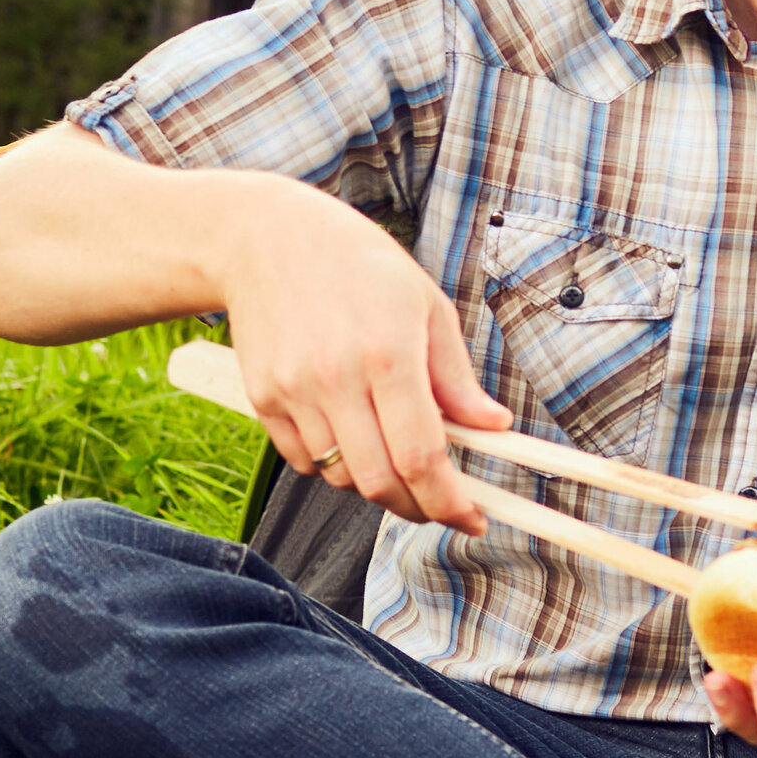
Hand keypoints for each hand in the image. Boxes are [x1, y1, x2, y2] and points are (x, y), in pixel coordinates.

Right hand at [219, 182, 510, 532]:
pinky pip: (304, 461)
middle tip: (441, 503)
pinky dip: (334, 465)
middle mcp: (336, 378)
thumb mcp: (425, 305)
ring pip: (341, 478)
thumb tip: (494, 426)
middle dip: (417, 506)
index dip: (451, 501)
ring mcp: (293, 392)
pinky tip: (350, 431)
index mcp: (388, 353)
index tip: (473, 519)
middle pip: (380, 482)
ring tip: (394, 451)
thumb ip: (456, 376)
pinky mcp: (262, 400)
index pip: (422, 455)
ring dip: (376, 483)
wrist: (266, 238)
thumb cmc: (358, 265)